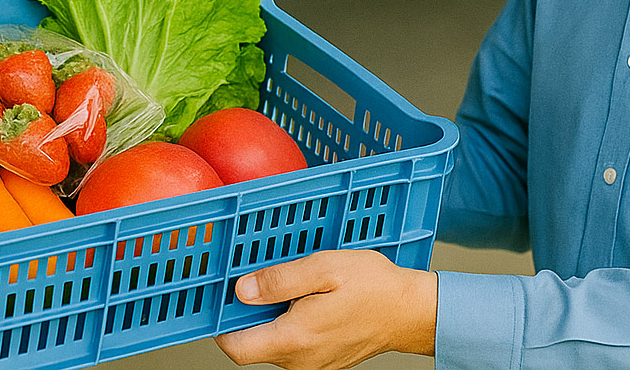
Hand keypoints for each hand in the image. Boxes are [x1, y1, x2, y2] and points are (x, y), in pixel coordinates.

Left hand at [215, 250, 436, 369]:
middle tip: (255, 281)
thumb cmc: (373, 287)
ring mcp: (312, 364)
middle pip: (252, 345)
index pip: (236, 348)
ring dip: (270, 318)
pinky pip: (292, 345)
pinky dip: (289, 325)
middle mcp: (300, 359)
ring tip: (287, 287)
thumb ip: (280, 280)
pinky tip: (303, 300)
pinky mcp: (322, 361)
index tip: (220, 299)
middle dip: (247, 315)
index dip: (220, 325)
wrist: (410, 311)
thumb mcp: (324, 268)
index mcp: (295, 338)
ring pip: (272, 344)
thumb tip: (243, 290)